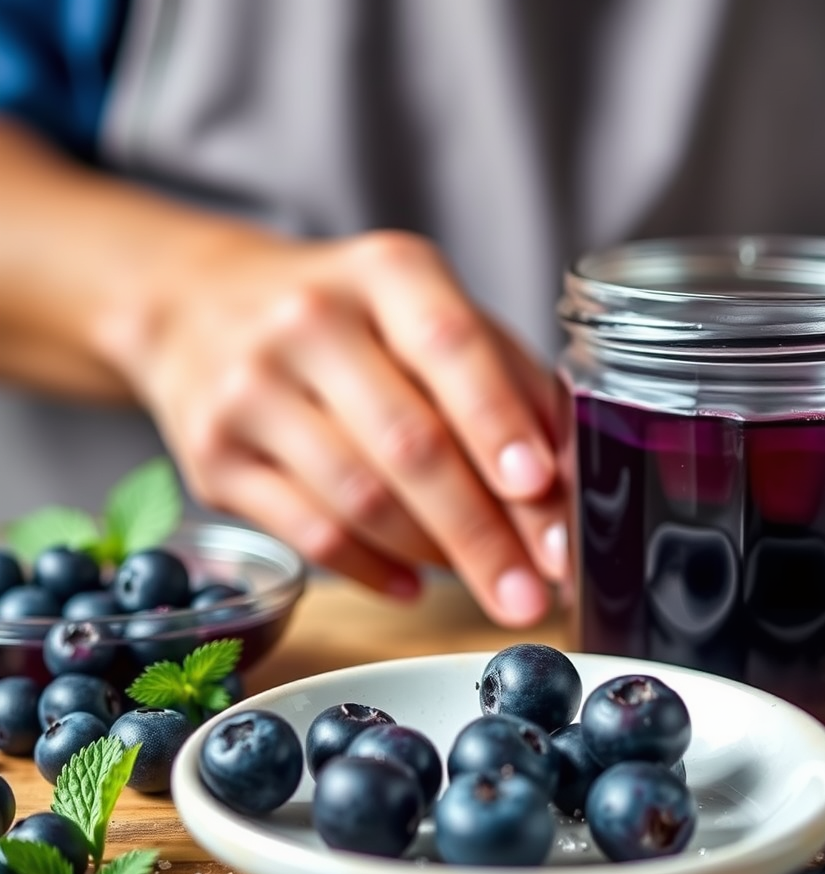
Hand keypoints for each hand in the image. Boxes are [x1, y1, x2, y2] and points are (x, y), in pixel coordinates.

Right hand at [110, 231, 565, 626]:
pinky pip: (310, 535)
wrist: (200, 305)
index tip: (541, 488)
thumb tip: (568, 483)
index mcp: (386, 273)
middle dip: (483, 531)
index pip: (450, 345)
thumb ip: (505, 382)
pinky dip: (375, 570)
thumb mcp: (428, 315)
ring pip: (361, 499)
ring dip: (438, 558)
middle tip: (534, 593)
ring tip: (492, 587)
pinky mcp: (215, 457)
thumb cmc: (353, 321)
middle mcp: (311, 321)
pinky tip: (417, 585)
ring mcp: (252, 390)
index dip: (498, 421)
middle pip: (409, 443)